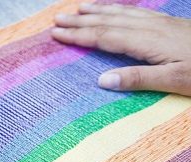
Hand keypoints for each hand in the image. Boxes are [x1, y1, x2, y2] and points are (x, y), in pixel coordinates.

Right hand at [51, 3, 190, 95]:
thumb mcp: (176, 81)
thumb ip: (139, 79)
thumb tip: (102, 80)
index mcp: (148, 42)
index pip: (105, 36)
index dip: (79, 35)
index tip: (57, 33)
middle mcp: (152, 28)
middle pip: (110, 21)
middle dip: (82, 20)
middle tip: (58, 19)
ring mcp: (162, 24)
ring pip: (122, 13)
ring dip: (98, 11)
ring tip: (78, 9)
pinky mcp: (171, 24)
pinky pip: (137, 12)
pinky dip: (119, 9)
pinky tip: (114, 10)